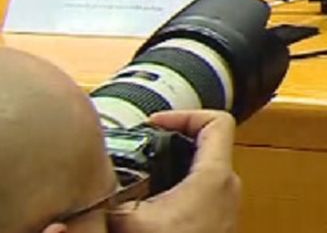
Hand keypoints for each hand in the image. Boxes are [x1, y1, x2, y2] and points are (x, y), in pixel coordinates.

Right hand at [107, 110, 239, 232]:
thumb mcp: (129, 221)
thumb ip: (111, 197)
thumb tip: (91, 185)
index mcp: (215, 175)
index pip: (217, 121)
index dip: (185, 114)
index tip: (155, 123)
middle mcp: (228, 186)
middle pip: (207, 144)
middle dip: (173, 140)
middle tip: (145, 144)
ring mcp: (226, 204)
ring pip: (203, 169)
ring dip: (175, 166)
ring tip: (145, 171)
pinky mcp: (218, 220)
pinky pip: (202, 192)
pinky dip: (180, 187)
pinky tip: (153, 200)